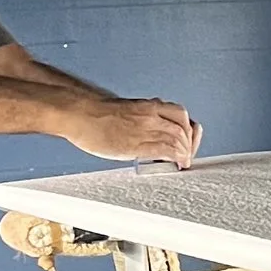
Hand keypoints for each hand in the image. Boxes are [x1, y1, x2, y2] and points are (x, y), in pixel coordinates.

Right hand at [66, 92, 200, 164]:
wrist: (80, 114)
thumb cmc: (97, 114)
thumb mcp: (127, 111)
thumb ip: (143, 120)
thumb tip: (151, 135)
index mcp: (149, 106)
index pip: (181, 115)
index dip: (189, 130)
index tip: (190, 140)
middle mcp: (151, 115)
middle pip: (183, 128)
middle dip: (190, 144)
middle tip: (188, 155)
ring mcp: (146, 129)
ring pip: (178, 139)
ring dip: (185, 152)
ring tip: (183, 162)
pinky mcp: (138, 144)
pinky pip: (166, 150)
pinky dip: (177, 157)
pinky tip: (178, 164)